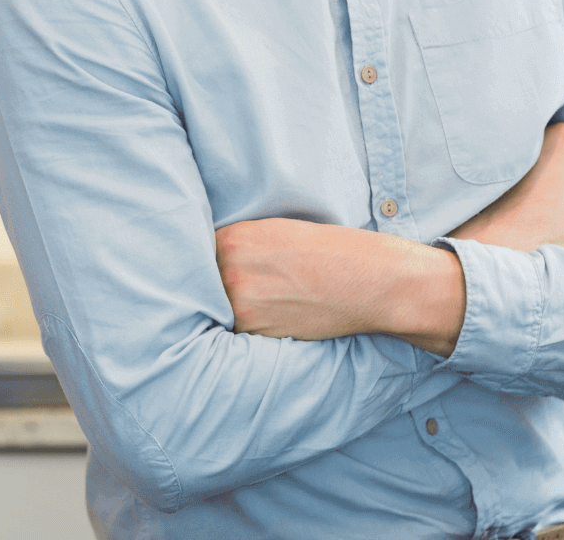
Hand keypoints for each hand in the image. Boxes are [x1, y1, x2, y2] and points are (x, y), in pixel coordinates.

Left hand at [214, 217, 465, 354]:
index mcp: (233, 239)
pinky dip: (244, 327)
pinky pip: (234, 330)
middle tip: (239, 287)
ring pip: (215, 308)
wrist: (366, 280)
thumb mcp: (276, 231)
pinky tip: (267, 317)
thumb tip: (211, 259)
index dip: (206, 261)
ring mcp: (240, 304)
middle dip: (212, 285)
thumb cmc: (327, 250)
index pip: (196, 252)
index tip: (210, 266)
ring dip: (226, 308)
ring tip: (258, 302)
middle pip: (201, 282)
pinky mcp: (255, 331)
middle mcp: (230, 270)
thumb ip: (240, 243)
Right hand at [449, 123, 563, 251]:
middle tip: (543, 194)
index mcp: (561, 136)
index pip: (562, 139)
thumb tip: (526, 145)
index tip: (536, 170)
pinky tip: (559, 233)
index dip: (548, 157)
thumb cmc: (491, 201)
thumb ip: (526, 147)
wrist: (498, 248)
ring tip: (549, 217)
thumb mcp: (503, 157)